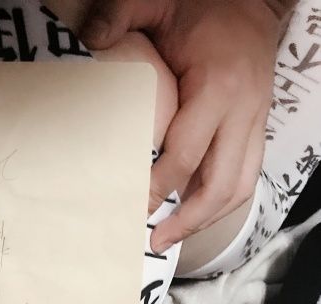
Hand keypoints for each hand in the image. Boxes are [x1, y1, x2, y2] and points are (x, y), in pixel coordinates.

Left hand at [80, 0, 290, 252]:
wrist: (255, 0)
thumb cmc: (205, 6)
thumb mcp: (159, 2)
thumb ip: (121, 16)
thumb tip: (86, 40)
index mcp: (218, 88)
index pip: (185, 156)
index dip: (158, 188)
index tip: (133, 207)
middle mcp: (242, 112)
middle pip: (220, 186)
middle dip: (187, 221)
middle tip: (155, 242)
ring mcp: (254, 123)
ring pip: (239, 188)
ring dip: (206, 220)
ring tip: (173, 239)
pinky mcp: (256, 129)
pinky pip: (246, 177)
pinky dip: (220, 203)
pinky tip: (193, 216)